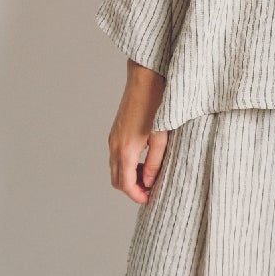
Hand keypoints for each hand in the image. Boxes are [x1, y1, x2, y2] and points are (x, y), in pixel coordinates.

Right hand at [108, 60, 168, 204]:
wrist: (145, 77)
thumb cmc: (157, 103)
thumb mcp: (162, 136)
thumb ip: (155, 162)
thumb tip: (148, 183)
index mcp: (125, 149)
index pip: (125, 185)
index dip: (138, 196)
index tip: (151, 198)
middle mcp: (114, 145)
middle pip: (117, 180)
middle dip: (132, 189)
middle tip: (152, 189)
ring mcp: (113, 137)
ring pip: (115, 169)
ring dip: (130, 177)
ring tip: (151, 174)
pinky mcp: (116, 131)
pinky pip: (116, 156)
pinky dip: (127, 165)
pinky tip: (145, 159)